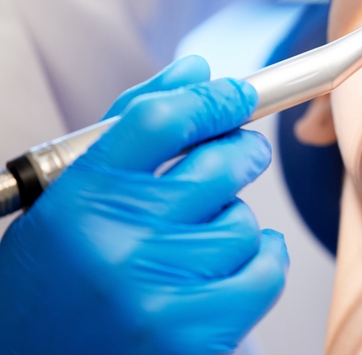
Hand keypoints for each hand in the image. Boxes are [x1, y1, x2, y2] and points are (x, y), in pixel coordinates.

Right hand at [0, 56, 287, 353]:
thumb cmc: (54, 283)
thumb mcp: (68, 201)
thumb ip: (132, 130)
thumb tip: (198, 72)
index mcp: (78, 199)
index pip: (162, 118)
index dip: (212, 99)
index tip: (237, 95)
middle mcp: (116, 242)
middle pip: (222, 163)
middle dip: (240, 154)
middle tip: (236, 158)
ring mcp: (156, 292)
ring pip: (245, 223)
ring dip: (235, 225)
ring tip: (196, 246)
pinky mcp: (193, 337)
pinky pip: (266, 272)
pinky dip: (261, 265)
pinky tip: (226, 273)